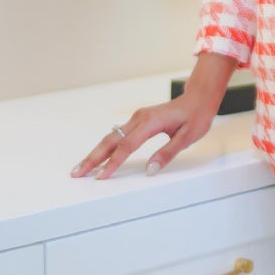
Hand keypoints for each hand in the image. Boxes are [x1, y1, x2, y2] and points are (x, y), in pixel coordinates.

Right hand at [69, 51, 236, 179]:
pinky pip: (117, 135)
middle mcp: (139, 118)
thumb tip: (150, 170)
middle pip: (110, 140)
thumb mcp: (187, 137)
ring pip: (110, 137)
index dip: (113, 163)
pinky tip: (98, 157)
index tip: (101, 176)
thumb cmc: (195, 116)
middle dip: (92, 158)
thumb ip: (167, 153)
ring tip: (81, 167)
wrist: (198, 98)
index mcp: (150, 122)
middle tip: (77, 172)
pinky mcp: (137, 121)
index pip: (126, 146)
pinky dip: (105, 147)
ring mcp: (136, 118)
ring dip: (95, 152)